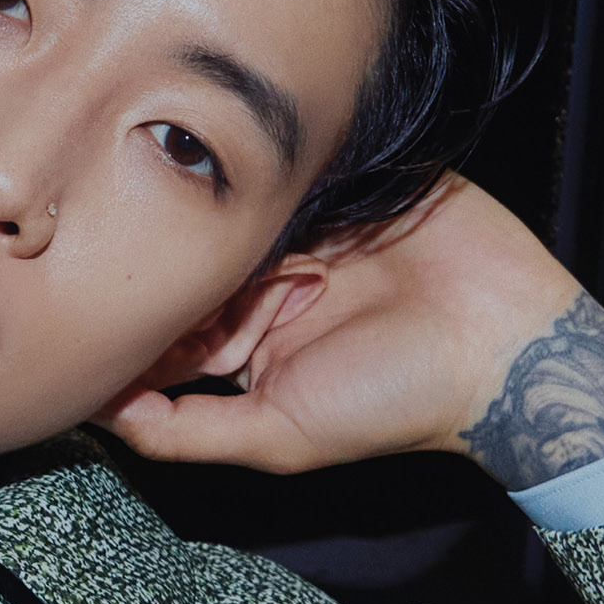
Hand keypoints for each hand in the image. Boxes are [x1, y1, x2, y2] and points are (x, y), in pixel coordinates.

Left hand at [95, 175, 603, 484]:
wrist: (502, 346)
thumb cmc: (391, 402)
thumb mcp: (274, 437)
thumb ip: (182, 432)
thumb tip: (100, 414)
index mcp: (246, 337)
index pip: (169, 317)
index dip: (150, 316)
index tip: (126, 308)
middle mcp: (269, 279)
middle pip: (195, 254)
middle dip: (191, 262)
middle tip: (199, 265)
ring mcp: (307, 226)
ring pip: (237, 206)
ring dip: (234, 214)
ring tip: (242, 225)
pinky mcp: (347, 180)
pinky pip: (296, 165)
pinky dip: (279, 171)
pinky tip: (267, 178)